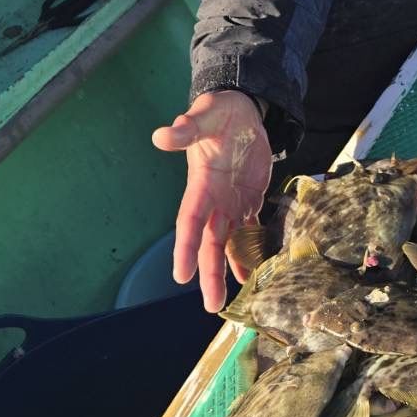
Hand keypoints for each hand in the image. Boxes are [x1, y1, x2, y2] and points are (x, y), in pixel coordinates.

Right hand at [152, 90, 272, 313]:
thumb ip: (188, 128)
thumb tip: (163, 135)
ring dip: (228, 269)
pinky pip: (250, 229)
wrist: (241, 110)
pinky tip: (253, 272)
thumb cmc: (220, 112)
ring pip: (228, 242)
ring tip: (229, 300)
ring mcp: (232, 202)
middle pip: (209, 242)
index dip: (185, 247)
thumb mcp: (206, 115)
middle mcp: (215, 200)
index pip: (191, 221)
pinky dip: (250, 250)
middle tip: (212, 306)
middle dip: (210, 273)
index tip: (181, 275)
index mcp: (202, 184)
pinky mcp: (250, 199)